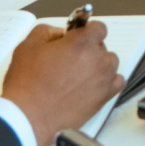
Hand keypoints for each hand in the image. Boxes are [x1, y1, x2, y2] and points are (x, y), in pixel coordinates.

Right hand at [1, 22, 122, 145]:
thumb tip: (60, 33)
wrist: (28, 117)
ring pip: (110, 63)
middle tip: (69, 59)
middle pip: (102, 46)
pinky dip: (108, 81)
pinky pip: (117, 82)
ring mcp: (103, 79)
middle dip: (88, 49)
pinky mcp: (104, 97)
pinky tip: (94, 84)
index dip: (86, 31)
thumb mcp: (28, 46)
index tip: (77, 37)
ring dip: (98, 64)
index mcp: (82, 42)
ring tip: (78, 74)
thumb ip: (47, 31)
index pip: (98, 27)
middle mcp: (98, 58)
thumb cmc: (27, 84)